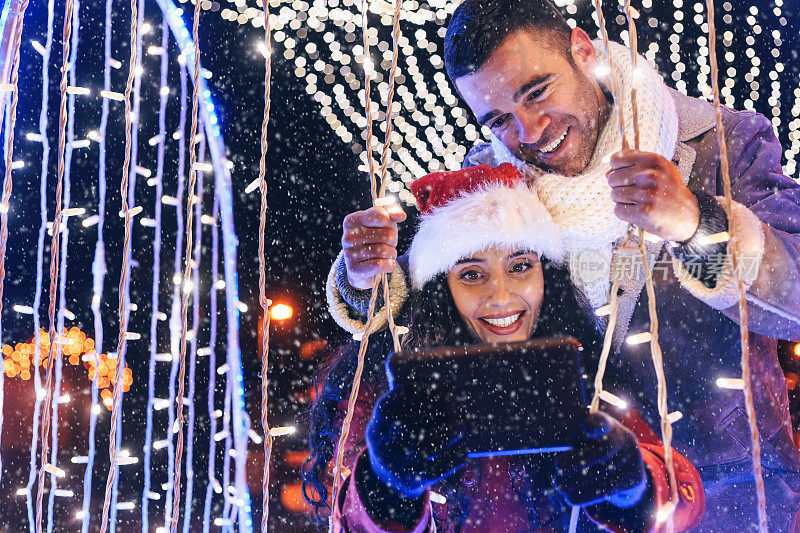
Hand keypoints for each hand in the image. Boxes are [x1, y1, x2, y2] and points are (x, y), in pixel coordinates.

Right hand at [342, 204, 406, 289]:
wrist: (361, 266)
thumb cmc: (373, 240)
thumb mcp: (381, 222)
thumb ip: (392, 212)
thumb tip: (400, 215)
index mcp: (353, 220)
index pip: (382, 216)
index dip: (391, 223)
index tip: (388, 227)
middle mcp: (348, 235)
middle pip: (387, 235)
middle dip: (393, 240)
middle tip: (388, 244)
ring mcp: (350, 253)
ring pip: (385, 251)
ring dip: (392, 254)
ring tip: (387, 254)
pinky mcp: (355, 269)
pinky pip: (380, 265)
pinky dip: (389, 265)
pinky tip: (386, 264)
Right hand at [366, 382, 467, 497]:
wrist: (389, 482)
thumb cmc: (396, 441)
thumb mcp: (389, 425)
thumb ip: (403, 406)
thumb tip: (426, 382)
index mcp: (376, 431)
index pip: (385, 410)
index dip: (401, 396)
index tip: (420, 384)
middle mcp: (383, 450)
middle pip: (406, 428)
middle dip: (429, 410)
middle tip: (449, 396)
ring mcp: (398, 468)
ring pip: (423, 449)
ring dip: (445, 433)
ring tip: (459, 423)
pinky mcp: (414, 483)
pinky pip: (436, 471)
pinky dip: (451, 459)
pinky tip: (462, 448)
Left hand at [553, 412, 647, 507]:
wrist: (626, 467)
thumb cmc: (595, 448)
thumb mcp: (587, 438)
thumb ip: (573, 438)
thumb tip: (550, 445)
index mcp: (609, 425)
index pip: (603, 422)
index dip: (596, 423)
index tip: (585, 425)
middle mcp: (624, 439)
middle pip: (604, 449)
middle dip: (578, 460)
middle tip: (558, 467)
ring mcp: (632, 458)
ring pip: (603, 472)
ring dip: (577, 482)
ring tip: (559, 486)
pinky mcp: (634, 478)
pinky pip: (608, 489)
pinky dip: (586, 495)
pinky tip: (571, 498)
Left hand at [606, 149, 699, 241]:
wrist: (688, 215)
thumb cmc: (670, 191)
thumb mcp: (659, 169)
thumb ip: (634, 165)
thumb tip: (607, 172)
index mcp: (654, 160)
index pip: (617, 159)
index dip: (615, 168)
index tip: (623, 174)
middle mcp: (650, 175)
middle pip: (612, 178)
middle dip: (618, 186)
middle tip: (634, 191)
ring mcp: (646, 194)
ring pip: (614, 194)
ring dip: (622, 200)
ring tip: (638, 202)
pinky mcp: (642, 212)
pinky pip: (618, 210)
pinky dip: (624, 213)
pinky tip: (637, 212)